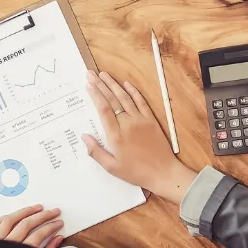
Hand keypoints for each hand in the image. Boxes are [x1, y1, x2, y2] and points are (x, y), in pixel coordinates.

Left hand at [0, 204, 64, 247]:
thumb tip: (57, 239)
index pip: (39, 235)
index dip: (51, 227)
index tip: (59, 223)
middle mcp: (7, 246)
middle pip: (27, 225)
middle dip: (43, 216)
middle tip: (54, 212)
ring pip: (11, 220)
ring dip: (25, 212)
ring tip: (37, 208)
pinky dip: (5, 218)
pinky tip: (13, 215)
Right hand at [82, 70, 199, 203]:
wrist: (163, 173)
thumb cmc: (136, 172)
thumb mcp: (112, 167)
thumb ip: (96, 152)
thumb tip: (84, 137)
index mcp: (116, 135)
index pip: (103, 109)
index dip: (95, 95)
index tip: (88, 85)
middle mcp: (127, 124)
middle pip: (112, 100)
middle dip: (100, 85)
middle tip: (91, 74)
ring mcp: (140, 120)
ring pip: (125, 97)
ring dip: (113, 84)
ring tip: (104, 75)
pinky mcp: (151, 120)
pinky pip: (141, 102)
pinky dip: (133, 91)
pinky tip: (126, 84)